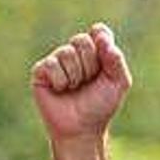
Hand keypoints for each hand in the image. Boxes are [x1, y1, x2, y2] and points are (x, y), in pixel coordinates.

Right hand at [31, 23, 131, 140]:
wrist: (83, 127)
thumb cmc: (101, 105)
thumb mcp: (118, 83)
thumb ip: (116, 59)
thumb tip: (102, 37)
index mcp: (96, 53)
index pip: (99, 32)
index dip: (102, 40)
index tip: (106, 54)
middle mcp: (76, 53)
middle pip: (82, 40)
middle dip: (91, 64)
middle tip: (90, 81)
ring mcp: (57, 61)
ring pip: (66, 52)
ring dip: (76, 75)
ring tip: (75, 88)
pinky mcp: (41, 71)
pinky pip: (52, 64)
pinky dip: (61, 81)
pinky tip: (61, 90)